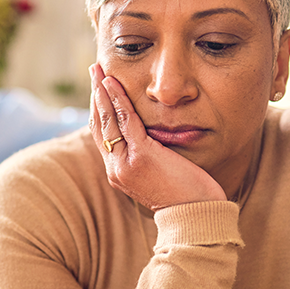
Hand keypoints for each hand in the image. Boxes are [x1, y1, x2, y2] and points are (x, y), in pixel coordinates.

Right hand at [89, 63, 225, 211]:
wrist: (195, 216)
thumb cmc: (186, 197)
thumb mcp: (161, 175)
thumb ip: (151, 156)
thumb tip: (154, 138)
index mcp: (119, 173)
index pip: (103, 136)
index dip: (99, 110)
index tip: (99, 89)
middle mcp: (116, 168)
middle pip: (100, 125)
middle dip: (96, 95)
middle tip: (94, 72)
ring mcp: (125, 164)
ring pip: (108, 120)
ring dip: (102, 92)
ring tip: (99, 71)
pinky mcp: (140, 156)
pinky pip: (125, 121)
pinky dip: (118, 99)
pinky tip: (114, 84)